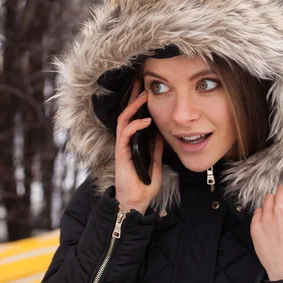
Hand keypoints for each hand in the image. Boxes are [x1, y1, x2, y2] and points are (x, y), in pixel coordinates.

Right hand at [114, 80, 163, 214]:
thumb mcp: (155, 162)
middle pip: (127, 113)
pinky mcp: (121, 152)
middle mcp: (126, 141)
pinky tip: (146, 120)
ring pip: (124, 119)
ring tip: (144, 95)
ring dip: (133, 106)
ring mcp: (122, 146)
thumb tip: (161, 133)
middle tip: (140, 81)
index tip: (147, 89)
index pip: (135, 117)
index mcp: (133, 142)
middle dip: (133, 97)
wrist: (136, 201)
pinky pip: (125, 134)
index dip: (139, 103)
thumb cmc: (144, 184)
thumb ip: (156, 148)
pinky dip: (136, 125)